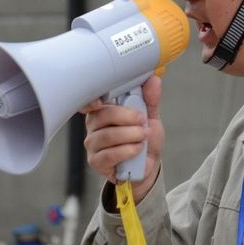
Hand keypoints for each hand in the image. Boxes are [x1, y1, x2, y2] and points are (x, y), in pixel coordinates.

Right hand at [79, 75, 163, 202]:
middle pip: (102, 115)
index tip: (102, 101)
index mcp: (103, 109)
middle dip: (126, 116)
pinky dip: (127, 150)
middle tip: (142, 120)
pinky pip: (109, 155)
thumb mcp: (151, 116)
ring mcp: (93, 144)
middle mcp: (94, 125)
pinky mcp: (96, 162)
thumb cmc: (144, 138)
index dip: (92, 100)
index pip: (89, 101)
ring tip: (144, 136)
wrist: (149, 164)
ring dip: (130, 135)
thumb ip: (151, 99)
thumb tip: (154, 80)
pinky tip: (138, 149)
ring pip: (107, 136)